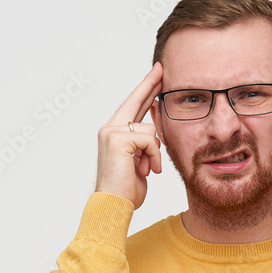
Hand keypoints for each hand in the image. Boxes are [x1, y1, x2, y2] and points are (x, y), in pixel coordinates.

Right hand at [95, 62, 162, 209]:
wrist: (113, 205)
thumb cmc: (126, 188)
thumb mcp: (138, 160)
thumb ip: (144, 142)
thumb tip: (155, 129)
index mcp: (113, 133)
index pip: (133, 105)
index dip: (146, 88)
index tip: (157, 73)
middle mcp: (109, 128)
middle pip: (136, 100)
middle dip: (151, 84)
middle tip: (162, 68)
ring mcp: (111, 132)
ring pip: (150, 129)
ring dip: (154, 152)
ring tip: (145, 169)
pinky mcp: (118, 139)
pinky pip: (150, 139)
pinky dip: (153, 156)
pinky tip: (145, 170)